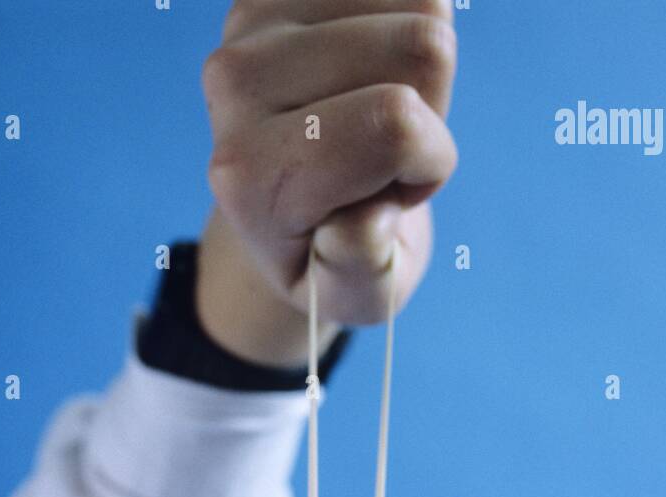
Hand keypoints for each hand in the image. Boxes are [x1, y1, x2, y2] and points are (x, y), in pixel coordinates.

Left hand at [195, 0, 458, 364]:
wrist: (285, 212)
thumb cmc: (334, 257)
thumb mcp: (356, 298)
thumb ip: (362, 275)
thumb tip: (363, 224)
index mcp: (252, 176)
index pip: (395, 126)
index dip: (427, 164)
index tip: (391, 197)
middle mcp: (236, 85)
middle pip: (422, 47)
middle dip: (429, 109)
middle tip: (383, 157)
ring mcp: (250, 22)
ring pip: (422, 2)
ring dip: (419, 67)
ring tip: (374, 117)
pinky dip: (408, 22)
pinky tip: (371, 71)